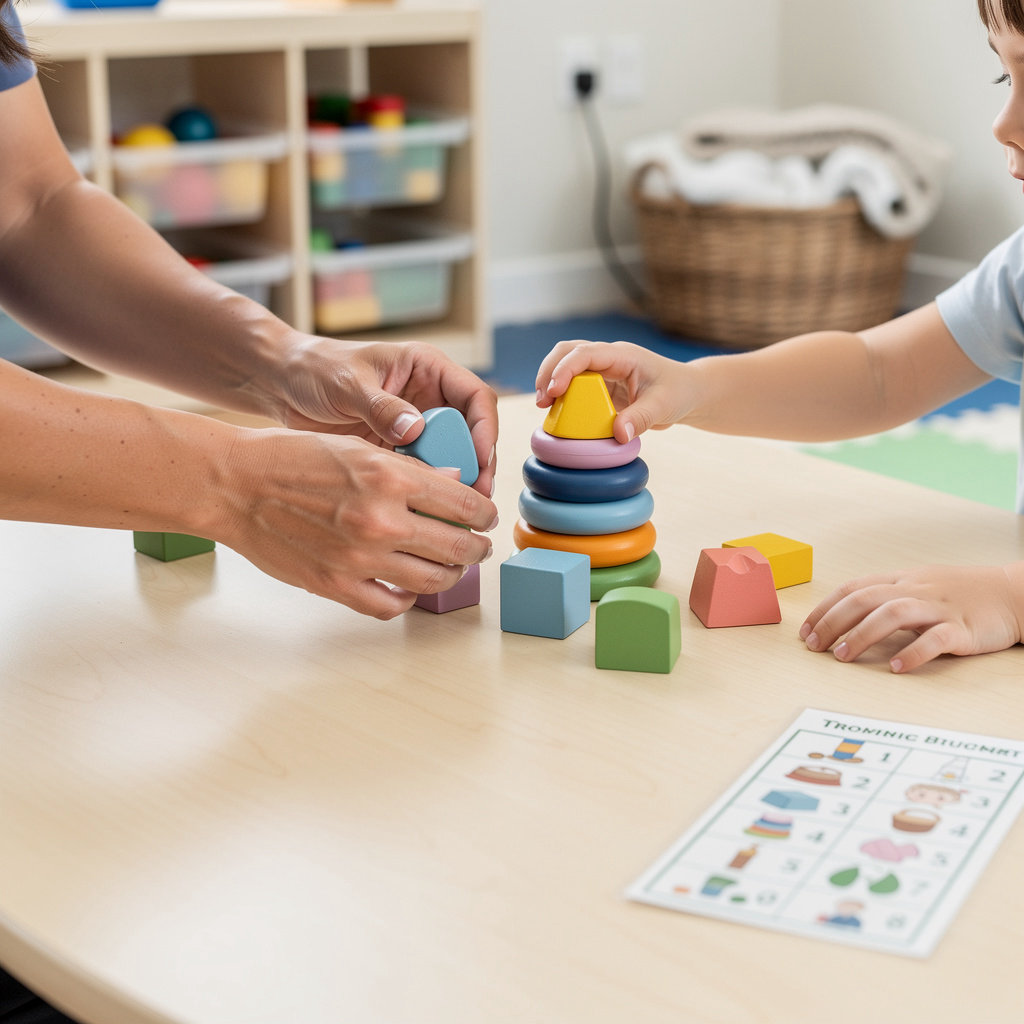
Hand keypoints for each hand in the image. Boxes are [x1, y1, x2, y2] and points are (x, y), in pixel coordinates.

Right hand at [218, 428, 497, 618]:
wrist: (235, 486)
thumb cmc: (291, 458)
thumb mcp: (356, 447)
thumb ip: (409, 469)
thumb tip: (454, 483)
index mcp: (390, 477)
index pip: (464, 503)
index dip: (484, 513)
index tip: (486, 517)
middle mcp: (381, 520)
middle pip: (457, 547)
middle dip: (477, 548)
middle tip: (478, 547)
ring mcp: (359, 559)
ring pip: (431, 580)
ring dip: (450, 575)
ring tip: (450, 567)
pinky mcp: (335, 586)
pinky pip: (389, 606)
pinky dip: (405, 599)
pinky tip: (407, 586)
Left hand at [268, 335, 497, 497]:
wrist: (283, 386)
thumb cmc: (315, 369)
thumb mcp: (348, 383)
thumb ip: (381, 406)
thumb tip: (415, 428)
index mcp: (427, 368)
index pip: (476, 396)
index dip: (485, 428)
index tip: (481, 459)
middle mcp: (429, 397)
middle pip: (470, 433)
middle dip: (476, 465)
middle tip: (475, 498)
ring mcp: (416, 426)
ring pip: (451, 457)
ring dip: (456, 483)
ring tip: (455, 512)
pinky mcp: (400, 450)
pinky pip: (424, 472)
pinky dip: (428, 491)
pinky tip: (426, 512)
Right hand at [534, 340, 688, 443]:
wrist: (687, 393)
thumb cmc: (678, 393)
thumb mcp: (664, 406)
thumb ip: (641, 419)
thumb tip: (618, 434)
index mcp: (623, 355)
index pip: (585, 353)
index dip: (565, 369)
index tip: (553, 391)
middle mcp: (608, 358)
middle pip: (567, 351)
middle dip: (549, 371)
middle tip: (542, 401)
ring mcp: (602, 370)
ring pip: (566, 363)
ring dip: (550, 381)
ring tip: (544, 407)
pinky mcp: (599, 385)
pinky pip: (573, 384)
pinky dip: (561, 395)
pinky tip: (558, 413)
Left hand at [800, 564, 1023, 671]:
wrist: (1013, 593)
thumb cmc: (961, 593)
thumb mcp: (918, 586)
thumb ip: (886, 598)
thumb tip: (845, 617)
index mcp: (901, 580)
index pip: (853, 589)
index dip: (825, 609)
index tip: (805, 630)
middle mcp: (915, 589)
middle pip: (865, 599)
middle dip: (833, 622)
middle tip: (813, 646)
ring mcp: (939, 608)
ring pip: (893, 614)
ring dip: (862, 635)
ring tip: (842, 656)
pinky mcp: (963, 628)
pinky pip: (935, 638)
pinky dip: (913, 652)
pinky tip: (896, 667)